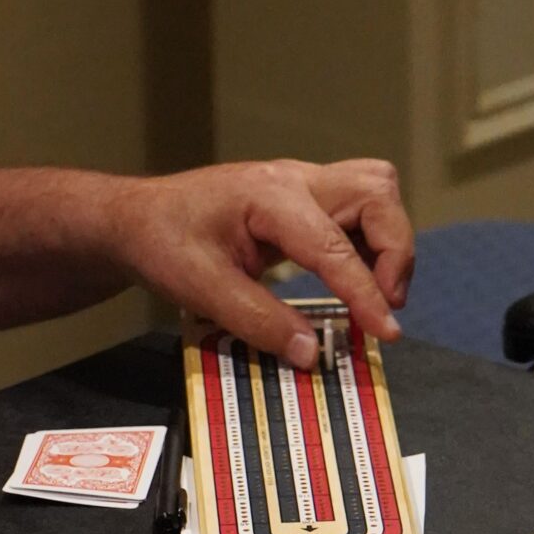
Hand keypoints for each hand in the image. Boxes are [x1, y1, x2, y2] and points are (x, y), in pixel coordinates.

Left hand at [105, 158, 413, 364]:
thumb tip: (312, 353)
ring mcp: (303, 184)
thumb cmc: (162, 243)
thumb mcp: (201, 288)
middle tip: (382, 306)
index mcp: (269, 196)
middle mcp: (295, 180)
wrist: (137, 218)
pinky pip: (358, 209)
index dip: (366, 292)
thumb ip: (259, 321)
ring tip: (373, 295)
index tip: (386, 332)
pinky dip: (370, 242)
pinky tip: (353, 280)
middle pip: (378, 192)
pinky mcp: (305, 199)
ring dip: (388, 243)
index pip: (335, 245)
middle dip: (395, 250)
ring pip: (376, 192)